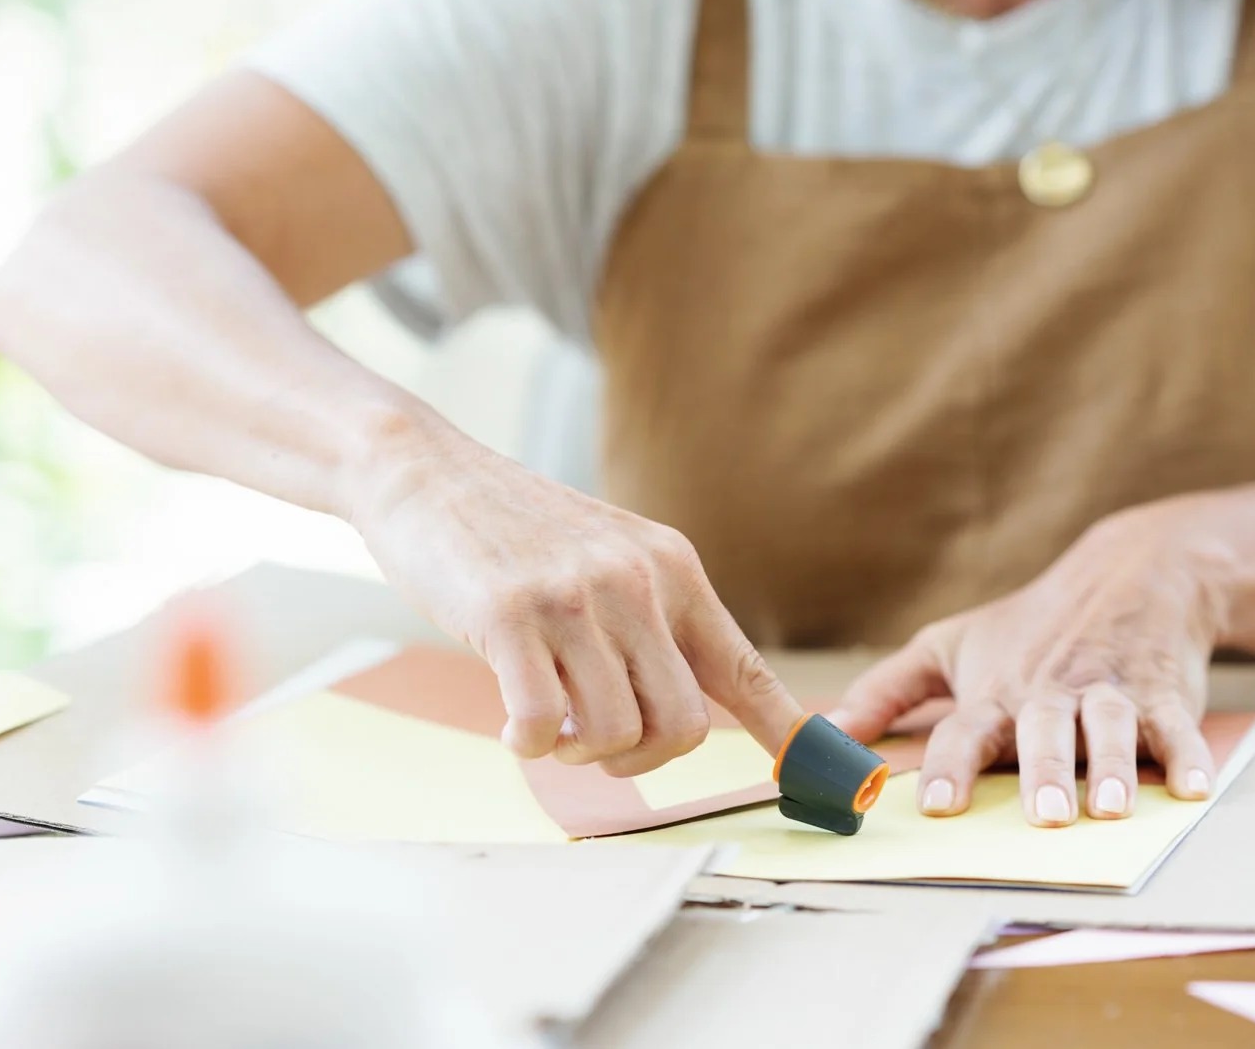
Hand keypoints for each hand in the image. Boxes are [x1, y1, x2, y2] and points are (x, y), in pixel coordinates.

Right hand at [347, 413, 804, 774]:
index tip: (829, 784)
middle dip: (640, 761)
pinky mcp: (509, 616)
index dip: (789, 737)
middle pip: (684, 728)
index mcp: (673, 569)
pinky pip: (544, 726)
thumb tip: (694, 710)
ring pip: (618, 734)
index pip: (748, 671)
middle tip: (592, 741)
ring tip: (546, 719)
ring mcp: (574, 597)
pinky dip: (529, 744)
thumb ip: (654, 622)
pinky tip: (510, 720)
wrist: (425, 470)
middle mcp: (637, 581)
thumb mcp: (609, 558)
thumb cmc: (514, 532)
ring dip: (578, 752)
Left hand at [829, 504, 1227, 827]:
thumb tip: (825, 732)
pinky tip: (1193, 787)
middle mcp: (1051, 692)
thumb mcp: (950, 647)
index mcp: (996, 691)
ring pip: (1111, 728)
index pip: (967, 731)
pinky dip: (1188, 756)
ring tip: (1113, 807)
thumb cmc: (1027, 626)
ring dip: (1114, 767)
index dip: (952, 767)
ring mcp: (1110, 691)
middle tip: (1046, 815)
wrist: (1128, 573)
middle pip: (1044, 732)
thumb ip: (888, 690)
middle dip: (1044, 771)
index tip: (938, 807)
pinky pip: (1177, 726)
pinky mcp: (1164, 692)